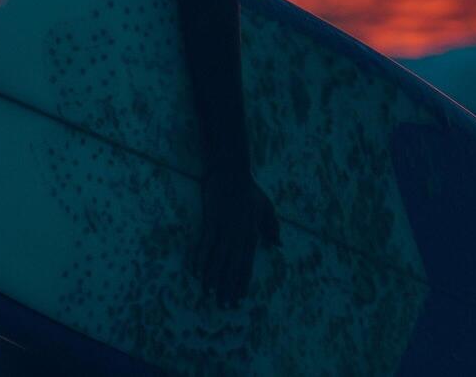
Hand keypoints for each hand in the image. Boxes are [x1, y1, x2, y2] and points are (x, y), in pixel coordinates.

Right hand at [193, 166, 279, 306]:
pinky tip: (196, 272)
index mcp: (252, 233)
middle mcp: (238, 235)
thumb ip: (272, 227)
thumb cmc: (249, 189)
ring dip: (213, 279)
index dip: (243, 282)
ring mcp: (224, 229)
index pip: (247, 264)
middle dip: (228, 288)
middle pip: (232, 267)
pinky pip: (205, 245)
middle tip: (225, 306)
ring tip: (210, 295)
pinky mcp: (211, 222)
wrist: (231, 171)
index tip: (240, 298)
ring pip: (218, 260)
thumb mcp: (266, 206)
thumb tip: (279, 245)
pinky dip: (200, 260)